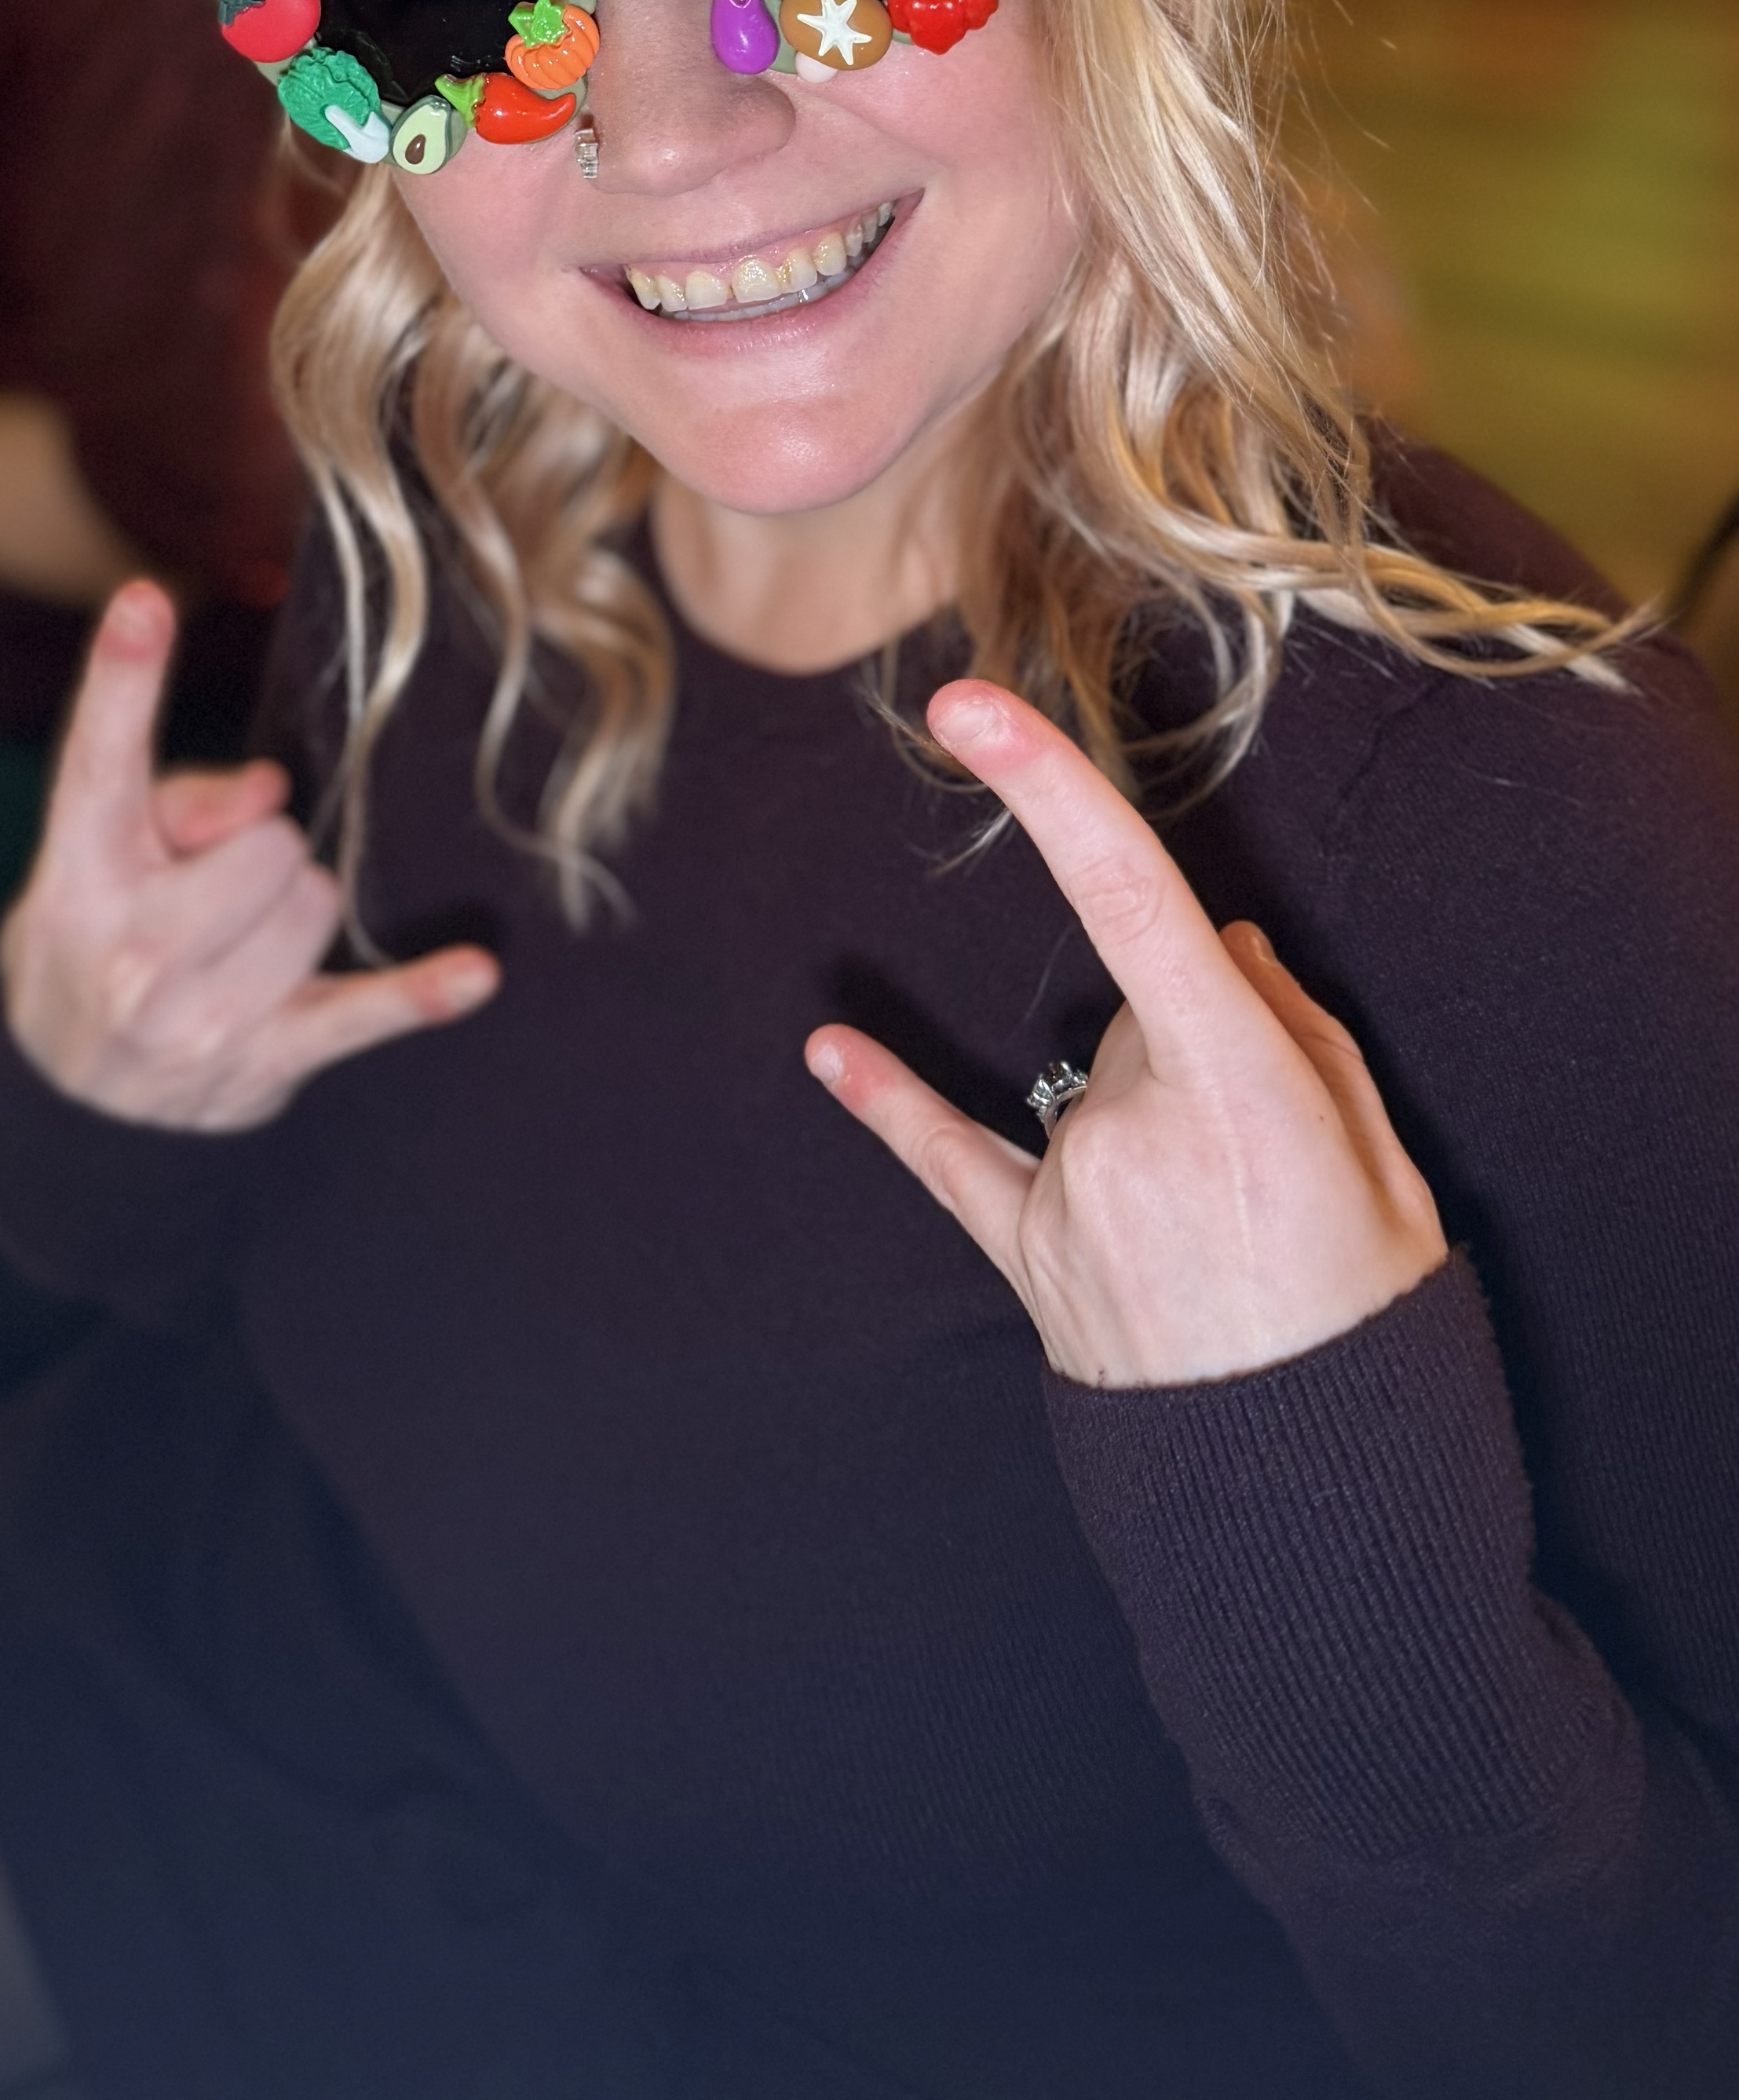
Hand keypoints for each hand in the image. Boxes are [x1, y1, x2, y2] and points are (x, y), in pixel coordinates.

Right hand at [0, 580, 499, 1129]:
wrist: (81, 1105)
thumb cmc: (104, 935)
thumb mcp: (100, 861)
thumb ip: (177, 799)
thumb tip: (269, 793)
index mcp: (79, 872)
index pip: (98, 759)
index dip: (123, 676)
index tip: (146, 599)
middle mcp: (130, 949)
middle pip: (266, 840)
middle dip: (263, 849)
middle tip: (224, 884)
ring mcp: (197, 1017)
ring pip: (318, 903)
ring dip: (299, 912)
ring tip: (245, 942)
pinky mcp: (266, 1059)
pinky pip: (362, 1016)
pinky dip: (420, 995)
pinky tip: (475, 974)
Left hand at [806, 681, 1444, 1386]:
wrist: (1317, 1498)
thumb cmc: (1366, 1313)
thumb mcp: (1380, 1160)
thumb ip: (1300, 1032)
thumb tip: (1226, 945)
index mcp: (1240, 1086)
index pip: (1131, 904)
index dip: (1052, 794)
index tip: (972, 709)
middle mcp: (1134, 1128)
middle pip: (1141, 1011)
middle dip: (1196, 1048)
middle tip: (1271, 1161)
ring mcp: (1070, 1195)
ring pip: (1089, 1081)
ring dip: (1144, 1119)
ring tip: (1221, 1232)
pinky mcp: (1029, 1257)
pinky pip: (947, 1159)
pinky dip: (890, 1102)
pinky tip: (828, 1048)